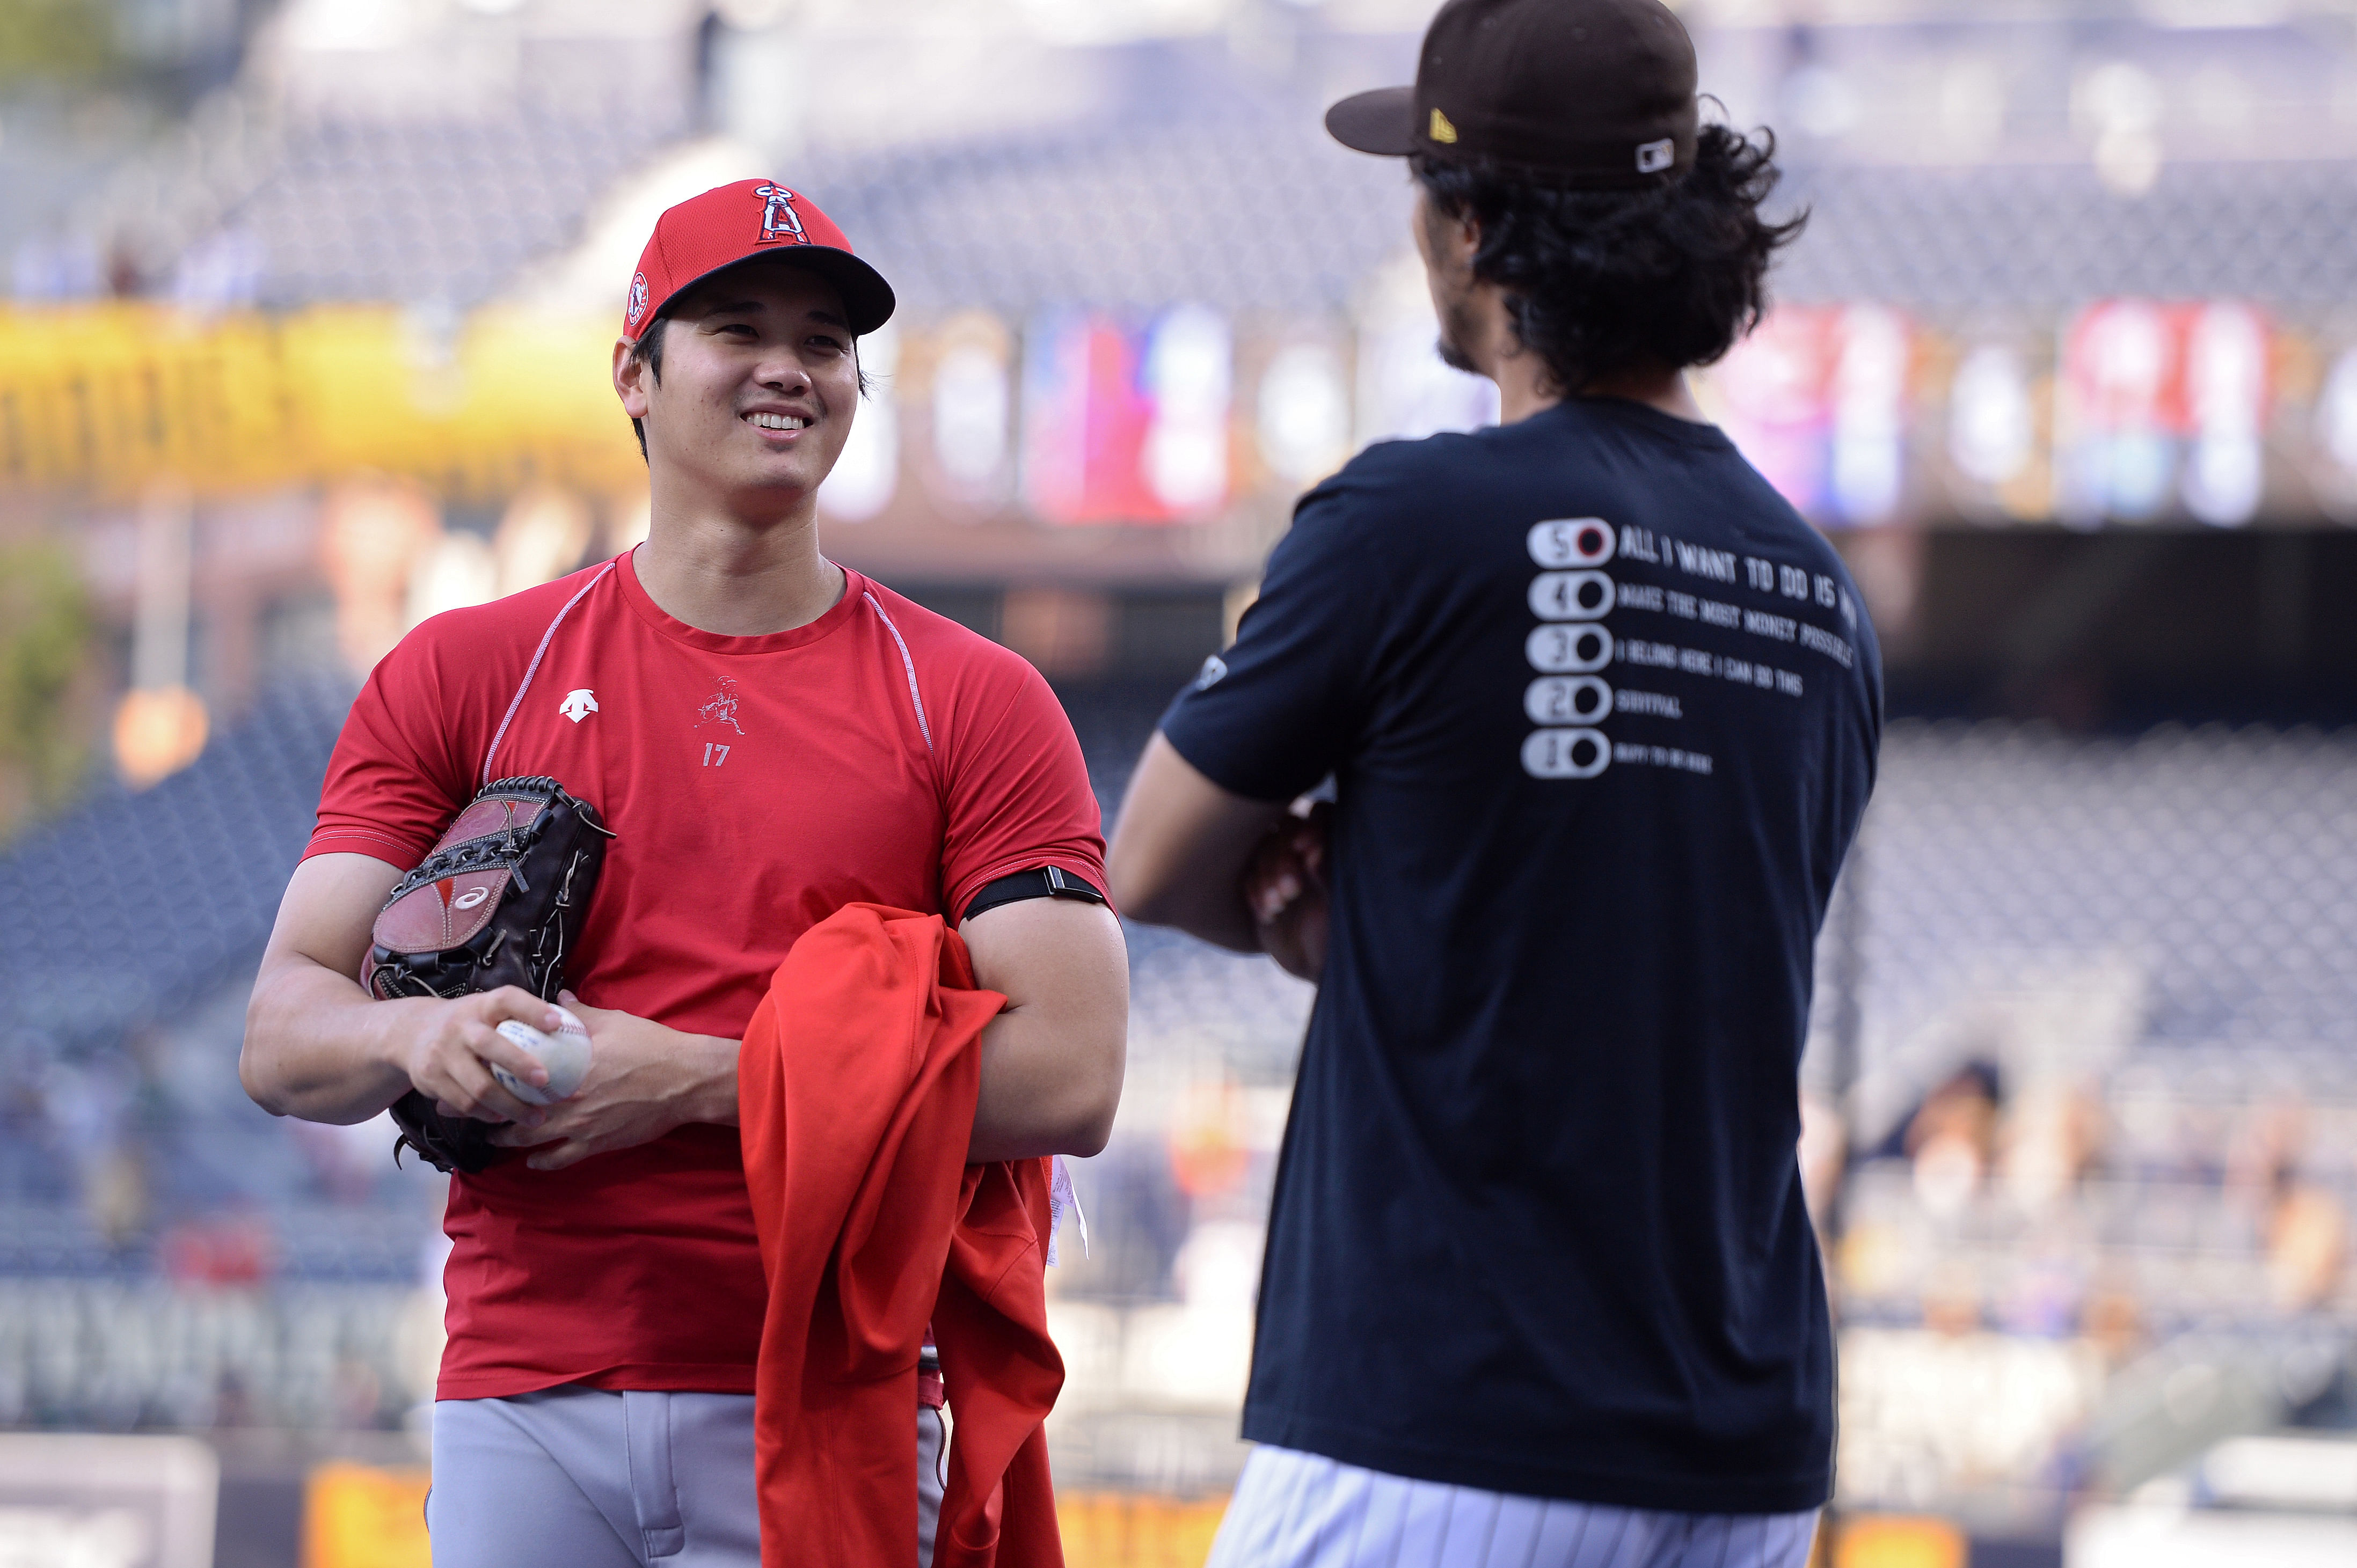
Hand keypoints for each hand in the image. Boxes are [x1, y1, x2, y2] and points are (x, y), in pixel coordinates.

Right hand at [389, 986, 561, 1127]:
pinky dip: (487, 1114)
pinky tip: (506, 1119)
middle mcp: (460, 1027)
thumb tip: (574, 1025)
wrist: (412, 1033)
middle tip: (546, 1081)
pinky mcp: (431, 1080)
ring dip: (510, 1105)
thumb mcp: (488, 1010)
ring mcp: (443, 1054)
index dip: (532, 1009)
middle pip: (489, 1045)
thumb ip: (521, 1018)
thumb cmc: (469, 1023)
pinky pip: (464, 1104)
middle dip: (519, 1064)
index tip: (557, 1023)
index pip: (507, 999)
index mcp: (481, 1005)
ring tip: (537, 1117)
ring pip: (478, 1086)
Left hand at [489, 990, 740, 1170]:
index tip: (481, 1076)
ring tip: (497, 1137)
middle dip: (493, 1116)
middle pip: (517, 1116)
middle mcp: (568, 1104)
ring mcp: (581, 1128)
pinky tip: (533, 1160)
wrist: (685, 1081)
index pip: (519, 1079)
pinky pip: (561, 1160)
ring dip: (511, 1141)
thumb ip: (580, 1014)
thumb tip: (559, 997)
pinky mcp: (598, 1144)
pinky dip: (543, 1162)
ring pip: (532, 1142)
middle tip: (477, 1112)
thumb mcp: (614, 1023)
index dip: (495, 1080)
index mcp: (567, 1071)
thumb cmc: (651, 1048)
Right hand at [1243, 803, 1329, 983]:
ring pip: (1261, 850)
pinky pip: (1247, 878)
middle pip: (1284, 827)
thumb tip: (1313, 852)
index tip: (1305, 849)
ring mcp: (1282, 869)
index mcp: (1334, 847)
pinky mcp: (1261, 890)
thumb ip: (1329, 876)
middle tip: (1291, 889)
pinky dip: (1255, 893)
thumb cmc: (1345, 937)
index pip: (1321, 815)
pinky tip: (1270, 914)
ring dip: (1266, 875)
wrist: (1324, 970)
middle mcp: (1307, 852)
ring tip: (1280, 904)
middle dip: (1281, 855)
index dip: (1310, 826)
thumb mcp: (1341, 908)